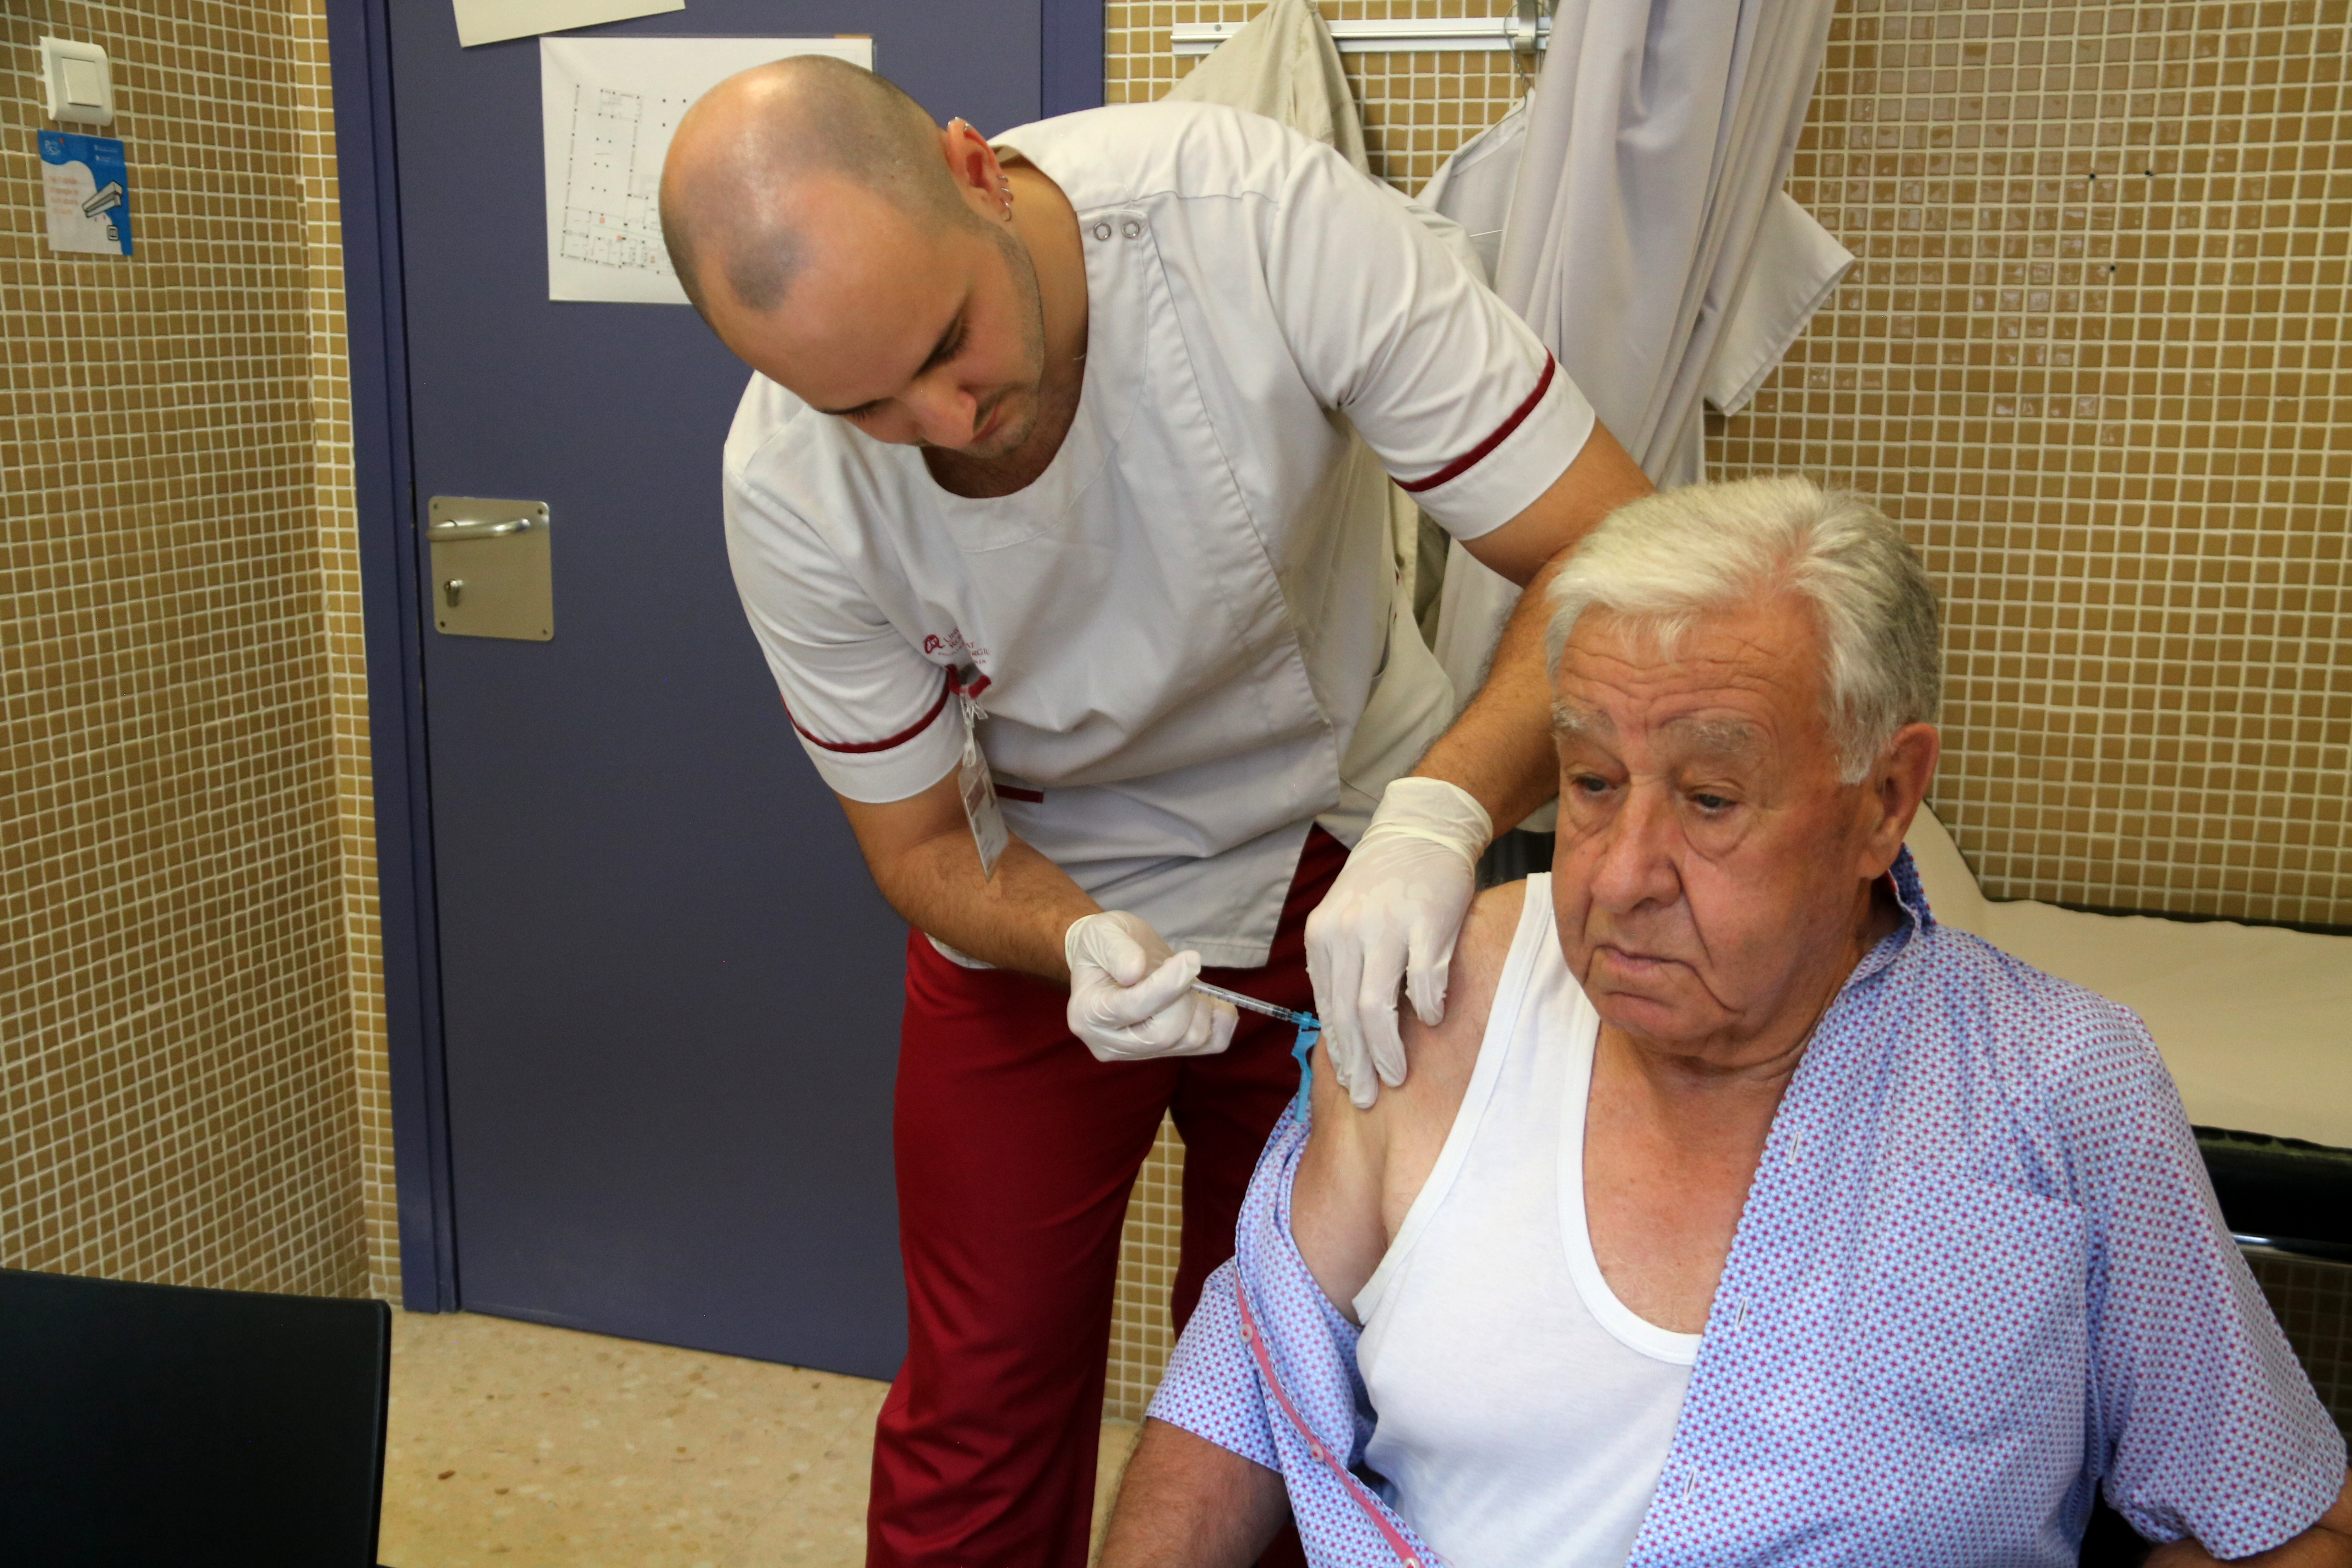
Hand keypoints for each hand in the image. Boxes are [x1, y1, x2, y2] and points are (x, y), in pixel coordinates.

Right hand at [1065, 911, 1239, 1062]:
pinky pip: (1210, 1044)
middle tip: (1184, 964)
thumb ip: (1117, 951)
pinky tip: (1210, 998)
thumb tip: (1135, 971)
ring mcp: (1139, 1053)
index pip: (1132, 1008)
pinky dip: (1220, 1020)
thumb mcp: (1102, 933)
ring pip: (1189, 1040)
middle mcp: (1109, 1042)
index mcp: (1087, 1013)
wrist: (1111, 960)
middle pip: (1163, 1033)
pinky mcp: (1168, 1052)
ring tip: (1188, 979)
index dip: (1166, 985)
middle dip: (1184, 996)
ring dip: (1201, 1005)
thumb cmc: (1103, 945)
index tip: (1191, 958)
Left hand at [1305, 777, 1491, 1108]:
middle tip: (1368, 1096)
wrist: (1419, 831)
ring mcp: (1386, 926)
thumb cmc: (1384, 886)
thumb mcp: (1345, 921)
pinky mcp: (1426, 921)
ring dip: (1387, 1048)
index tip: (1349, 1082)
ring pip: (1378, 1005)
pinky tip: (1433, 1021)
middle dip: (1357, 1063)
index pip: (1327, 1007)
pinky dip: (1429, 1007)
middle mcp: (1347, 932)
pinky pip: (1425, 979)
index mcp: (1322, 936)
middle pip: (1348, 1014)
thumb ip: (1342, 967)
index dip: (1338, 1051)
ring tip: (1396, 1075)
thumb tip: (1348, 1031)